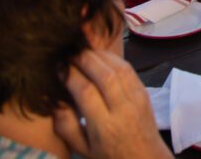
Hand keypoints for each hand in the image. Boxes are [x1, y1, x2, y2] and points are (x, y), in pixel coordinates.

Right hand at [54, 49, 170, 158]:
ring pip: (118, 68)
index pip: (86, 92)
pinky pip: (129, 68)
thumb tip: (54, 101)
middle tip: (68, 53)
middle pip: (104, 75)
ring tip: (81, 51)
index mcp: (105, 127)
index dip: (70, 75)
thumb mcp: (82, 149)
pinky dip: (113, 58)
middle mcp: (123, 110)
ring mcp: (136, 98)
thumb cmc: (109, 155)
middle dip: (84, 59)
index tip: (58, 68)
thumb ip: (66, 126)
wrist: (145, 158)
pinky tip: (99, 55)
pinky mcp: (144, 91)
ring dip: (99, 55)